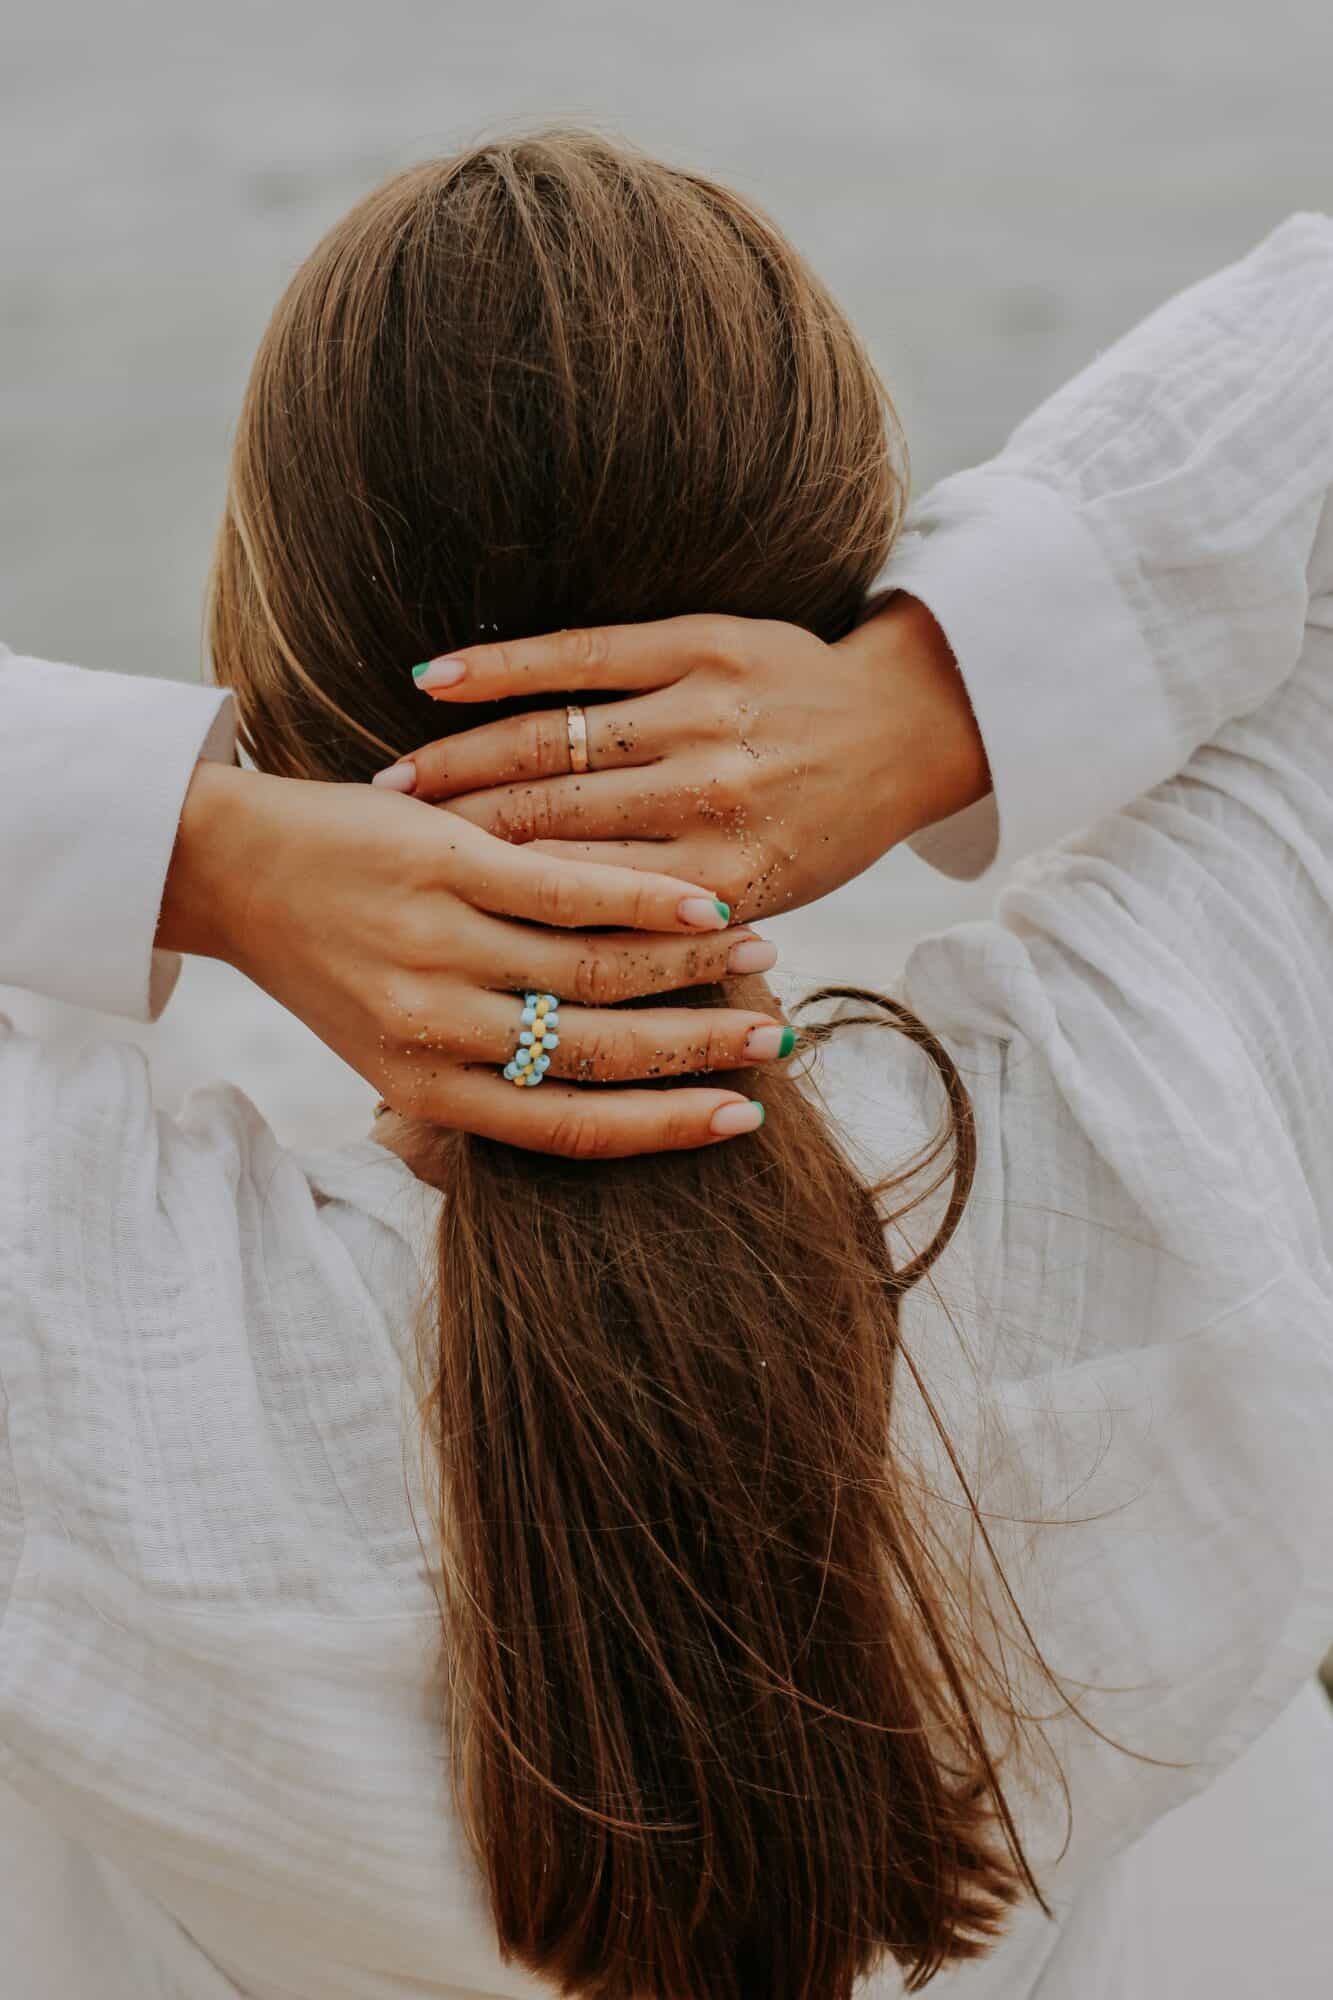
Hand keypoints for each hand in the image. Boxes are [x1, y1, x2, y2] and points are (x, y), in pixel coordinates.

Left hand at [156, 762, 788, 1156]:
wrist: (230, 867)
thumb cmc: (326, 962)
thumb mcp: (387, 1049)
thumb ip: (476, 1082)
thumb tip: (591, 1111)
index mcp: (424, 1088)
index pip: (570, 1124)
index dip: (669, 1127)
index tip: (747, 1117)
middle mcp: (431, 1027)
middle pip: (597, 1050)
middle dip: (701, 1050)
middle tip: (777, 1038)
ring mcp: (435, 943)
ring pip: (592, 968)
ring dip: (689, 969)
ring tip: (758, 956)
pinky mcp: (440, 863)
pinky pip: (563, 889)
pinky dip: (643, 899)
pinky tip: (703, 903)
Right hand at [378, 596, 989, 921]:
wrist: (902, 729)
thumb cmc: (818, 834)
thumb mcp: (756, 905)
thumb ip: (665, 944)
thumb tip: (557, 1011)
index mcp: (725, 883)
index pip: (581, 911)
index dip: (494, 921)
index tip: (419, 935)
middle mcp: (712, 805)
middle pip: (546, 828)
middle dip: (455, 846)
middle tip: (379, 866)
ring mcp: (704, 719)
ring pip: (549, 746)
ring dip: (459, 764)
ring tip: (389, 789)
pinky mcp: (699, 644)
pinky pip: (580, 654)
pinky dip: (502, 667)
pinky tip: (435, 679)